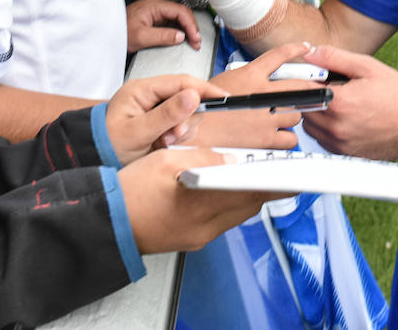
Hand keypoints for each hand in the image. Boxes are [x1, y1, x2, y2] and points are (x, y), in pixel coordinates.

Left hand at [104, 73, 225, 163]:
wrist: (92, 158)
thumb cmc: (107, 144)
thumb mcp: (138, 132)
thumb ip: (166, 114)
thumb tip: (193, 96)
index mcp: (142, 89)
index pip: (181, 82)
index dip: (204, 89)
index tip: (223, 98)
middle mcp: (150, 95)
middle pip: (186, 97)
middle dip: (187, 118)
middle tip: (174, 136)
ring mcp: (154, 107)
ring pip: (185, 112)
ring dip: (181, 129)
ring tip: (164, 142)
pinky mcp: (158, 120)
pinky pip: (178, 123)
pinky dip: (177, 134)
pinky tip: (163, 143)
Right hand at [119, 147, 281, 252]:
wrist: (106, 220)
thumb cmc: (130, 191)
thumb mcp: (167, 159)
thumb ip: (205, 158)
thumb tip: (233, 158)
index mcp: (201, 203)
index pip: (251, 193)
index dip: (275, 182)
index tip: (292, 173)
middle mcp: (204, 226)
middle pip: (248, 206)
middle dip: (265, 186)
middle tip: (278, 168)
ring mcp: (198, 236)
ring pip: (237, 215)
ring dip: (247, 195)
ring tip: (254, 174)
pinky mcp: (191, 240)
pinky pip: (222, 222)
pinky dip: (229, 204)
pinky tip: (225, 189)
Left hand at [125, 0, 201, 52]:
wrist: (106, 32)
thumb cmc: (119, 32)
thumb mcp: (141, 37)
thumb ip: (163, 36)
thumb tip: (181, 36)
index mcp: (155, 5)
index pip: (181, 11)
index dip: (191, 25)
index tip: (195, 38)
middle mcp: (158, 5)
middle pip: (182, 13)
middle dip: (192, 28)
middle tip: (196, 43)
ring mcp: (157, 11)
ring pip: (179, 18)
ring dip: (187, 29)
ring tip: (192, 42)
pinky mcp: (155, 18)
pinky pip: (172, 22)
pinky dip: (180, 30)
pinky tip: (183, 39)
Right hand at [195, 42, 316, 150]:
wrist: (193, 132)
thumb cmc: (201, 109)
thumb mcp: (221, 82)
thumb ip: (245, 80)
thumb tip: (260, 80)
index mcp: (250, 76)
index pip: (279, 56)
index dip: (296, 49)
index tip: (306, 47)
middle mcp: (262, 94)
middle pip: (300, 87)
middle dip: (306, 91)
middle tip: (307, 94)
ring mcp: (267, 117)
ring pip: (297, 114)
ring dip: (291, 116)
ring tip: (277, 118)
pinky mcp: (266, 138)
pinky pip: (291, 138)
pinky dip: (286, 139)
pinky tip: (276, 137)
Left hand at [299, 44, 397, 160]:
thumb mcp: (368, 67)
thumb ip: (335, 58)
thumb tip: (311, 52)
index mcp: (339, 102)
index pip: (302, 90)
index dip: (304, 79)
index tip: (311, 76)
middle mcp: (337, 127)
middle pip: (303, 108)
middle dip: (311, 96)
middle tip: (329, 88)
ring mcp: (341, 143)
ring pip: (310, 126)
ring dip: (316, 113)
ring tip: (338, 104)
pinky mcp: (346, 154)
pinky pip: (323, 140)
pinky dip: (326, 129)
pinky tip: (344, 118)